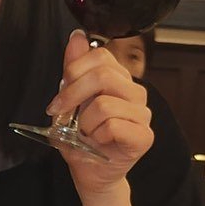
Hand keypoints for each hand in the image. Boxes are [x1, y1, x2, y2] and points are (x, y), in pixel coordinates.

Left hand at [48, 30, 153, 196]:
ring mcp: (143, 114)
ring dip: (84, 121)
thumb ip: (73, 68)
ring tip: (84, 131)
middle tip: (59, 112)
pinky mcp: (145, 136)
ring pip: (104, 104)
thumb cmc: (78, 135)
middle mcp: (134, 92)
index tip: (59, 91)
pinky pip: (114, 126)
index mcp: (118, 78)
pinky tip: (97, 141)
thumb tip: (77, 36)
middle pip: (104, 75)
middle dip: (72, 94)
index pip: (100, 55)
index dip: (74, 69)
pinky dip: (96, 135)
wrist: (87, 169)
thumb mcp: (68, 98)